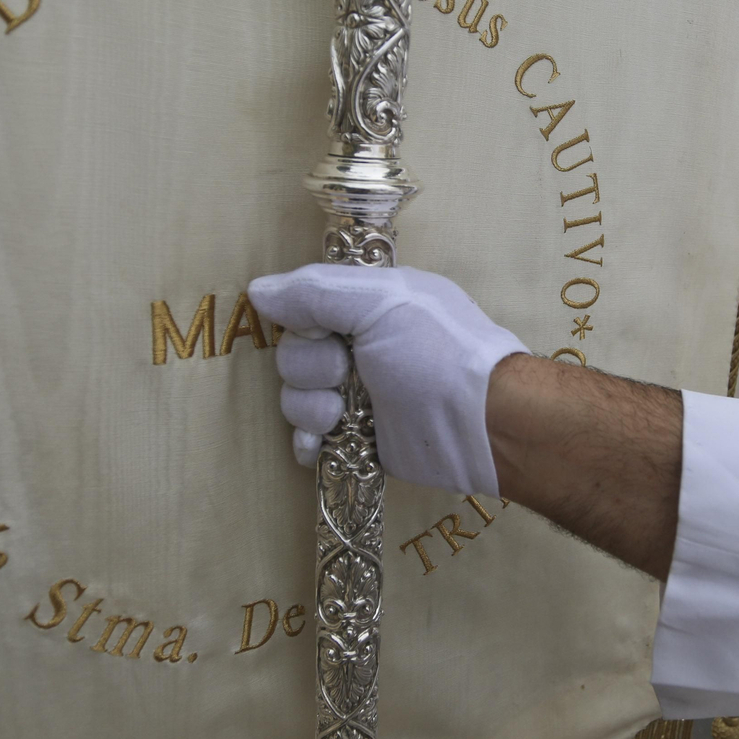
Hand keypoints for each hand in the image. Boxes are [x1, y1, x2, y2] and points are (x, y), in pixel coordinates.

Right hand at [247, 264, 527, 495]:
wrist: (481, 424)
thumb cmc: (439, 353)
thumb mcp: (381, 302)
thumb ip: (315, 292)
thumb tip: (257, 291)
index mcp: (368, 305)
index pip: (303, 305)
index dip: (302, 320)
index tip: (325, 331)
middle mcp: (360, 346)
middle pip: (293, 354)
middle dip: (308, 368)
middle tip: (344, 373)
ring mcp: (358, 394)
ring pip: (295, 397)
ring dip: (309, 408)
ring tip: (342, 415)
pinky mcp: (360, 438)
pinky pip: (310, 438)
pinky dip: (307, 442)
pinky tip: (318, 446)